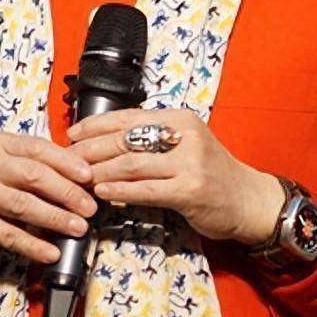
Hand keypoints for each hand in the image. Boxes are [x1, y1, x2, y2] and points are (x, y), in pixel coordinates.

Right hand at [0, 132, 97, 262]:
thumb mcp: (3, 161)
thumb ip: (35, 163)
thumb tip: (81, 175)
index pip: (38, 149)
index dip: (67, 163)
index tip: (89, 176)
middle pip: (34, 176)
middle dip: (67, 192)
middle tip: (90, 207)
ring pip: (23, 206)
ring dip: (56, 218)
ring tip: (78, 228)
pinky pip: (9, 235)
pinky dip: (33, 245)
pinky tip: (51, 251)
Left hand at [67, 108, 283, 243]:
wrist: (249, 199)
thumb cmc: (212, 173)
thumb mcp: (185, 145)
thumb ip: (152, 140)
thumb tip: (104, 142)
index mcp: (179, 119)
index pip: (128, 116)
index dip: (95, 125)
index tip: (72, 134)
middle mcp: (185, 136)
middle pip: (125, 139)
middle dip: (91, 149)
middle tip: (68, 160)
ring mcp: (190, 163)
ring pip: (132, 164)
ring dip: (100, 171)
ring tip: (79, 178)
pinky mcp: (191, 190)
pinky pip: (146, 190)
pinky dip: (120, 190)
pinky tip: (103, 192)